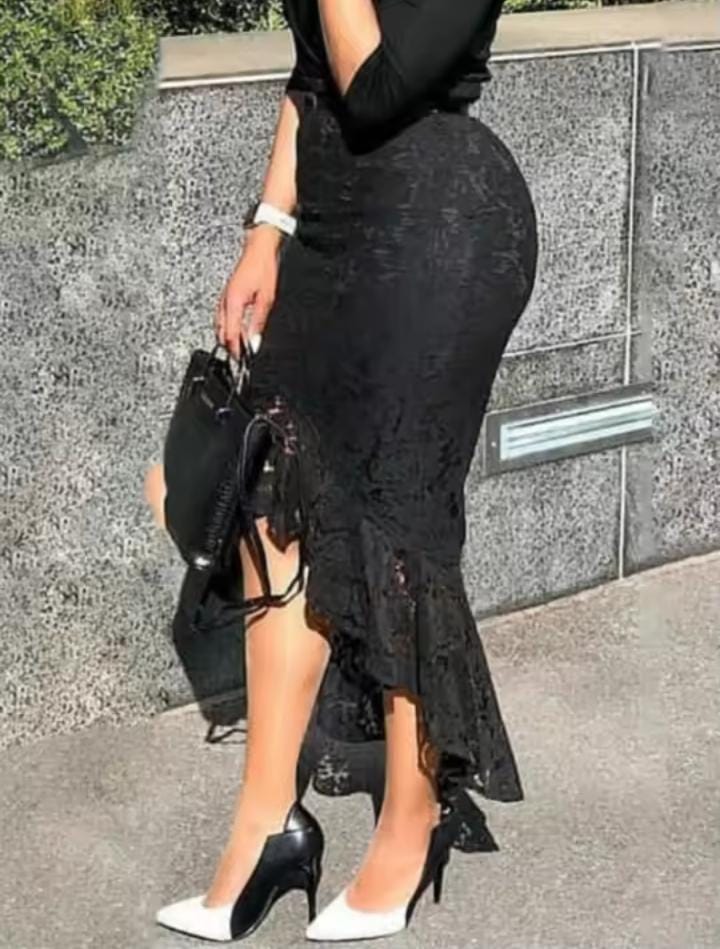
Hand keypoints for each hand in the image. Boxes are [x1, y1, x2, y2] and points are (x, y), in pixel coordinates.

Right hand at [215, 225, 281, 359]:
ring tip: (239, 348)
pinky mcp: (226, 295)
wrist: (258, 248)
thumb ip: (258, 323)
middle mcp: (224, 302)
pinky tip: (235, 331)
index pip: (230, 335)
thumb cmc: (263, 268)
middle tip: (242, 358)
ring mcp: (223, 298)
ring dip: (228, 338)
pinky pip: (222, 317)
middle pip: (221, 333)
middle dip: (230, 347)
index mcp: (232, 303)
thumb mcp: (266, 299)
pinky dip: (227, 327)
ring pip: (220, 326)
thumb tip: (254, 342)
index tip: (243, 360)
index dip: (236, 350)